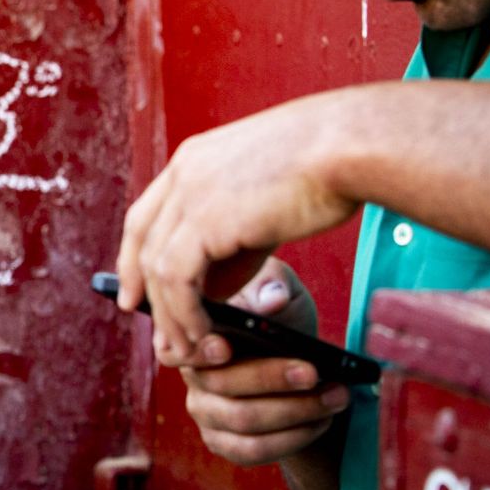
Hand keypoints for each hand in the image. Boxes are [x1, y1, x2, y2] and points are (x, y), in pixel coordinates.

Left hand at [115, 94, 359, 362]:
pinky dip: (184, 311)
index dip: (136, 254)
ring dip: (169, 312)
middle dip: (141, 287)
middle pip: (140, 238)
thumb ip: (233, 244)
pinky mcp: (205, 219)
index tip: (136, 287)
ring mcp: (190, 192)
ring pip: (157, 265)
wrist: (353, 145)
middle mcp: (183, 172)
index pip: (145, 213)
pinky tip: (203, 332)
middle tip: (155, 327)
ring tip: (188, 344)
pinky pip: (177, 277)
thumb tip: (210, 290)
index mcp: (194, 159)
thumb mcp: (265, 205)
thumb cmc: (328, 170)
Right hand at [172, 260, 346, 466]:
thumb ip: (273, 285)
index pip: (172, 349)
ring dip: (295, 411)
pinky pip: (253, 451)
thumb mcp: (282, 292)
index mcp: (195, 338)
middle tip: (315, 372)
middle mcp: (193, 378)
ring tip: (335, 397)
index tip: (227, 346)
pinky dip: (293, 439)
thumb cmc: (284, 324)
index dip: (198, 351)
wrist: (304, 367)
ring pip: (243, 421)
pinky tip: (321, 421)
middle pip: (221, 386)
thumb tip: (270, 300)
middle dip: (272, 379)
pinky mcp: (225, 443)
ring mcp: (206, 413)